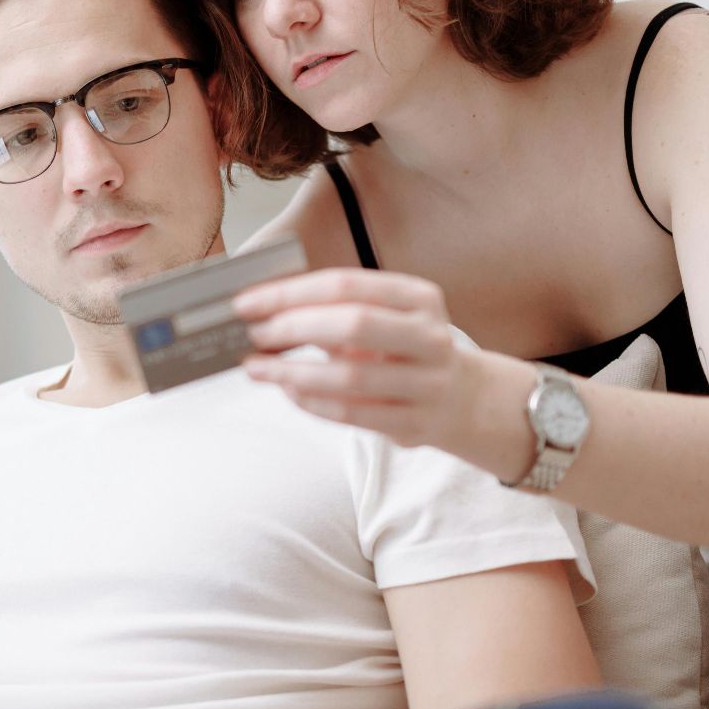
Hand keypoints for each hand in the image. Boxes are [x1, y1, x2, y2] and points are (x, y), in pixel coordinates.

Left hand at [235, 268, 472, 450]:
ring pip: (350, 378)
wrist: (461, 400)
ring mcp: (428, 383)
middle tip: (255, 334)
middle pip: (354, 324)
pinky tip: (287, 392)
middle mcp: (430, 337)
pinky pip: (352, 414)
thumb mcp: (383, 319)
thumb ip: (333, 311)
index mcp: (419, 297)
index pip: (346, 285)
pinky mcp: (415, 423)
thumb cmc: (402, 350)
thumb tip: (264, 310)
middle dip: (294, 327)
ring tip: (257, 368)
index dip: (291, 292)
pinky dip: (313, 403)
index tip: (247, 302)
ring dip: (293, 373)